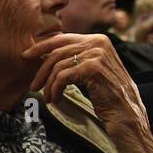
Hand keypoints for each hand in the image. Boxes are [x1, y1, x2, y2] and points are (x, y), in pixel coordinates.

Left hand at [24, 33, 152, 152]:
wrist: (126, 113)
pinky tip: (56, 100)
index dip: (41, 46)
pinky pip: (62, 77)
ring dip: (48, 85)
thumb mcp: (90, 69)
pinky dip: (55, 89)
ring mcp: (97, 54)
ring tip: (47, 98)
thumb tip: (45, 53)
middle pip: (57, 52)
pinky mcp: (93, 68)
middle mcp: (99, 43)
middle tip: (33, 86)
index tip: (26, 55)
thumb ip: (75, 57)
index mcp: (98, 40)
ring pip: (58, 66)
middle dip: (41, 71)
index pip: (62, 38)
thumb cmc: (107, 93)